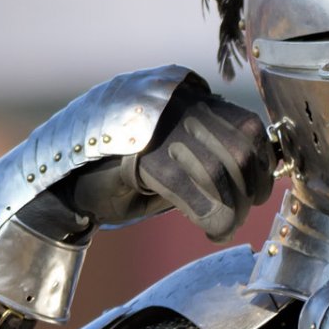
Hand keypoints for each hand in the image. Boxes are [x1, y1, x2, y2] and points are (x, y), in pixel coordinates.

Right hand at [52, 78, 274, 240]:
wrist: (64, 182)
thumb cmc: (126, 174)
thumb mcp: (176, 154)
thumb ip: (212, 154)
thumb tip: (258, 180)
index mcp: (188, 99)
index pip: (249, 126)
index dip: (263, 164)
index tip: (259, 193)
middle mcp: (174, 105)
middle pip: (239, 147)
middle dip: (250, 190)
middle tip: (239, 217)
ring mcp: (154, 127)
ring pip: (217, 168)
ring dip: (230, 207)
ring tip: (222, 227)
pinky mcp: (136, 155)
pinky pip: (186, 186)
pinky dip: (206, 213)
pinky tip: (208, 229)